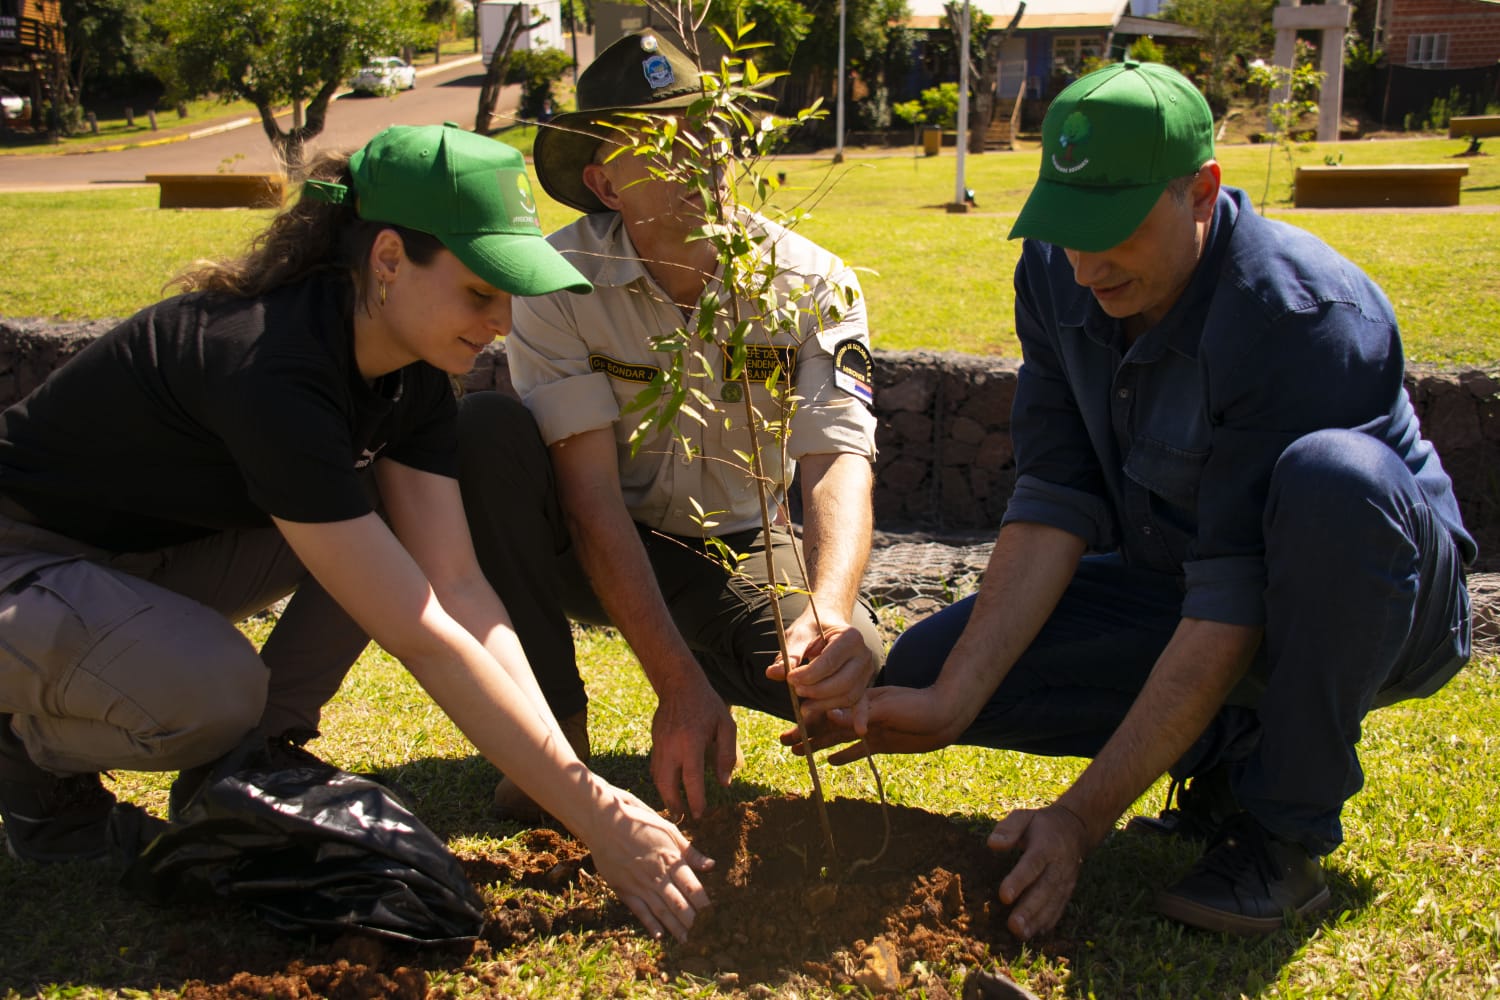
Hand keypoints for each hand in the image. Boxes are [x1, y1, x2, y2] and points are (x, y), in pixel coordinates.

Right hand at [588, 786, 715, 941]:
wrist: (603, 820)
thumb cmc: (638, 820)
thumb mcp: (668, 830)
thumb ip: (689, 851)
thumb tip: (711, 865)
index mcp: (671, 859)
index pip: (693, 888)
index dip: (704, 904)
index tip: (713, 916)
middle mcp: (657, 876)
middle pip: (679, 904)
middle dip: (692, 922)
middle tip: (704, 935)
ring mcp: (639, 884)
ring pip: (662, 911)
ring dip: (675, 927)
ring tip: (687, 940)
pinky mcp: (623, 889)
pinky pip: (640, 911)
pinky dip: (650, 924)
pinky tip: (660, 935)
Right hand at [651, 675, 738, 818]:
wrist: (678, 684)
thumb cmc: (707, 705)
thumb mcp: (726, 725)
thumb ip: (726, 755)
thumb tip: (724, 783)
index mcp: (692, 742)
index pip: (692, 779)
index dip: (695, 800)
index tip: (700, 814)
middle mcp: (672, 746)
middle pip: (668, 783)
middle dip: (675, 804)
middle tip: (684, 818)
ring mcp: (660, 744)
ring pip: (658, 778)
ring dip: (666, 796)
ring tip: (676, 808)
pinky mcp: (654, 742)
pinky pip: (655, 768)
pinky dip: (661, 782)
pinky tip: (670, 789)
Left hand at [767, 610, 877, 722]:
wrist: (828, 626)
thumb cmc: (812, 628)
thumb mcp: (799, 634)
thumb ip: (789, 654)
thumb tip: (773, 673)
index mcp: (851, 636)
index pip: (830, 662)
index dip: (809, 674)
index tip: (789, 679)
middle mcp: (864, 655)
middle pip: (843, 683)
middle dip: (817, 692)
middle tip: (795, 692)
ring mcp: (866, 672)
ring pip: (849, 696)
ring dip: (825, 705)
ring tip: (804, 707)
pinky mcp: (863, 686)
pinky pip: (858, 703)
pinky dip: (855, 716)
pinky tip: (858, 729)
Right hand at [778, 684, 966, 764]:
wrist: (945, 716)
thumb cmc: (918, 706)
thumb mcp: (887, 707)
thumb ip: (859, 713)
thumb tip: (830, 715)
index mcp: (859, 703)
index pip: (827, 711)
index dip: (807, 719)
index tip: (787, 726)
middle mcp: (860, 716)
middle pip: (826, 726)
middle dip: (805, 733)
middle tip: (782, 741)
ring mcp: (869, 730)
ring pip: (837, 739)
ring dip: (817, 745)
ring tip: (796, 751)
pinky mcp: (881, 743)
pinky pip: (857, 751)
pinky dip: (843, 755)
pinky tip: (829, 762)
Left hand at [986, 803, 1091, 940]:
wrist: (1075, 829)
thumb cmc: (1041, 825)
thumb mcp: (1025, 817)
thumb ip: (1009, 829)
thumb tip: (993, 844)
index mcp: (1046, 846)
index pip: (1033, 864)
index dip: (1019, 880)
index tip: (1003, 896)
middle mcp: (1058, 866)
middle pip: (1044, 889)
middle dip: (1028, 909)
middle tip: (1013, 925)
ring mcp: (1065, 880)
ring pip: (1052, 903)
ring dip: (1037, 920)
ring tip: (1020, 934)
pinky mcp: (1067, 891)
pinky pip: (1059, 908)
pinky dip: (1048, 922)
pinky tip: (1035, 934)